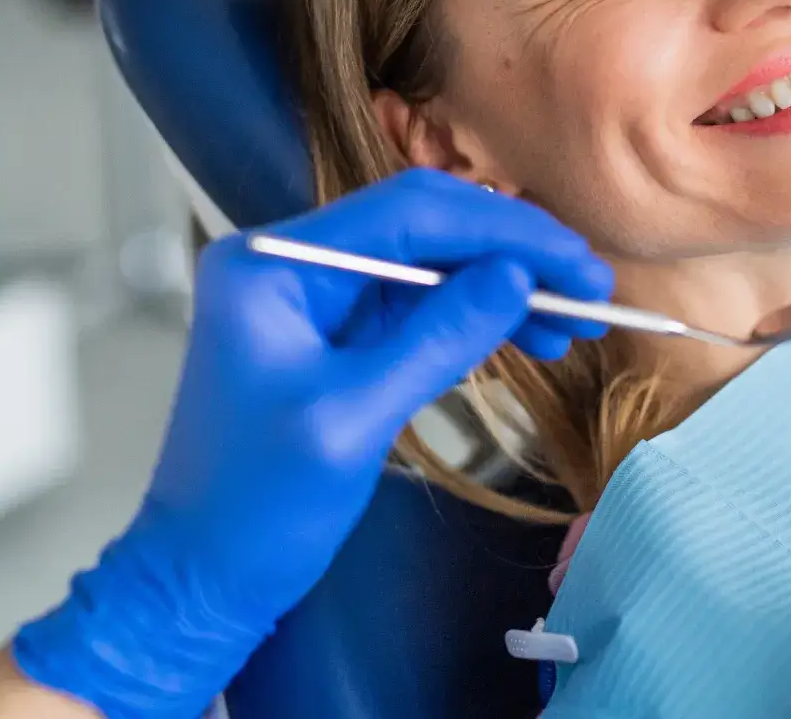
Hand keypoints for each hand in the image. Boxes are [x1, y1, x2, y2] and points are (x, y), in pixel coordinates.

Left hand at [13, 168, 612, 718]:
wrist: (201, 580)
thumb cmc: (254, 508)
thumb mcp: (352, 419)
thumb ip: (436, 339)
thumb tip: (516, 277)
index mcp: (274, 261)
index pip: (409, 211)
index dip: (503, 230)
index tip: (576, 260)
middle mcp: (293, 261)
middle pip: (424, 227)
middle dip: (512, 253)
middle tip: (590, 288)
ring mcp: (316, 298)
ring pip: (432, 265)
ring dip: (504, 287)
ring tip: (573, 322)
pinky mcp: (337, 336)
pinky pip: (421, 307)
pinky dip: (477, 319)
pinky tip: (531, 336)